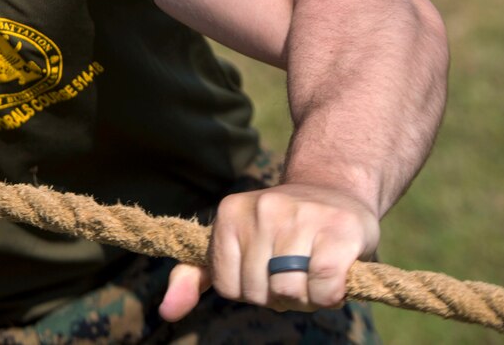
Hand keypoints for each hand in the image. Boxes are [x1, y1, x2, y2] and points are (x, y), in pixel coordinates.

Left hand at [159, 184, 378, 319]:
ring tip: (313, 276)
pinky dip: (329, 296)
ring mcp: (299, 216)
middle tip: (295, 275)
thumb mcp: (231, 245)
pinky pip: (324, 286)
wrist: (334, 191)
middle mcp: (262, 209)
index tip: (266, 274)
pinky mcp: (337, 230)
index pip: (229, 287)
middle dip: (279, 297)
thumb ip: (195, 276)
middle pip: (260, 291)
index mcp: (229, 213)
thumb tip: (166, 312)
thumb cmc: (279, 230)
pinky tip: (334, 280)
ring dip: (306, 299)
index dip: (252, 293)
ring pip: (289, 291)